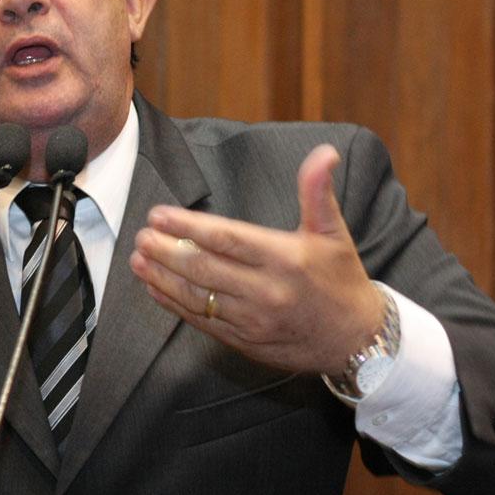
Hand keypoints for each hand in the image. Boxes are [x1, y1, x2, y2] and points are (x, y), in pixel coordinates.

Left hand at [129, 144, 384, 373]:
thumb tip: (324, 152)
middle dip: (166, 251)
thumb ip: (318, 191)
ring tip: (137, 260)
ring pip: (198, 297)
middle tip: (141, 236)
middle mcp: (266, 291)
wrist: (357, 340)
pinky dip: (175, 305)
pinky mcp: (245, 342)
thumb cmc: (341, 279)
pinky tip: (155, 288)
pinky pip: (203, 322)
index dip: (188, 226)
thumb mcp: (334, 232)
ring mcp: (253, 320)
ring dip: (163, 278)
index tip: (159, 215)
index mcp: (285, 259)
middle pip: (204, 268)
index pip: (226, 239)